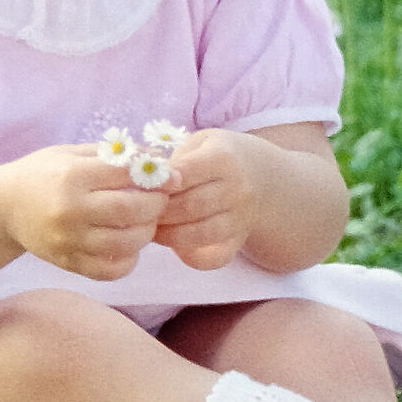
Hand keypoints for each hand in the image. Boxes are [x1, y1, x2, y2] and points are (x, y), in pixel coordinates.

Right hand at [0, 145, 164, 280]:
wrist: (3, 208)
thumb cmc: (42, 174)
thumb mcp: (72, 153)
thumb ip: (114, 156)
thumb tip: (157, 157)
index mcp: (73, 175)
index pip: (126, 175)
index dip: (155, 176)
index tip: (171, 178)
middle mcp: (71, 209)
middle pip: (129, 210)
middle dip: (156, 205)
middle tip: (161, 200)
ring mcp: (68, 240)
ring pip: (125, 244)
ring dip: (146, 233)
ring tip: (145, 222)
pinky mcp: (68, 262)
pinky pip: (109, 270)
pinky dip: (128, 261)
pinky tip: (128, 246)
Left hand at [151, 130, 258, 270]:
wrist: (261, 176)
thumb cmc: (218, 155)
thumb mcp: (200, 143)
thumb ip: (176, 158)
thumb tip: (147, 179)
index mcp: (223, 158)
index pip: (186, 172)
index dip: (161, 181)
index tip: (143, 185)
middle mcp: (236, 189)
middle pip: (191, 206)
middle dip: (159, 211)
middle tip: (140, 211)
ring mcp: (240, 218)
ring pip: (200, 234)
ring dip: (169, 235)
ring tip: (152, 228)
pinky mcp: (238, 240)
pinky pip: (215, 258)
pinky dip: (192, 257)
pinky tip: (176, 246)